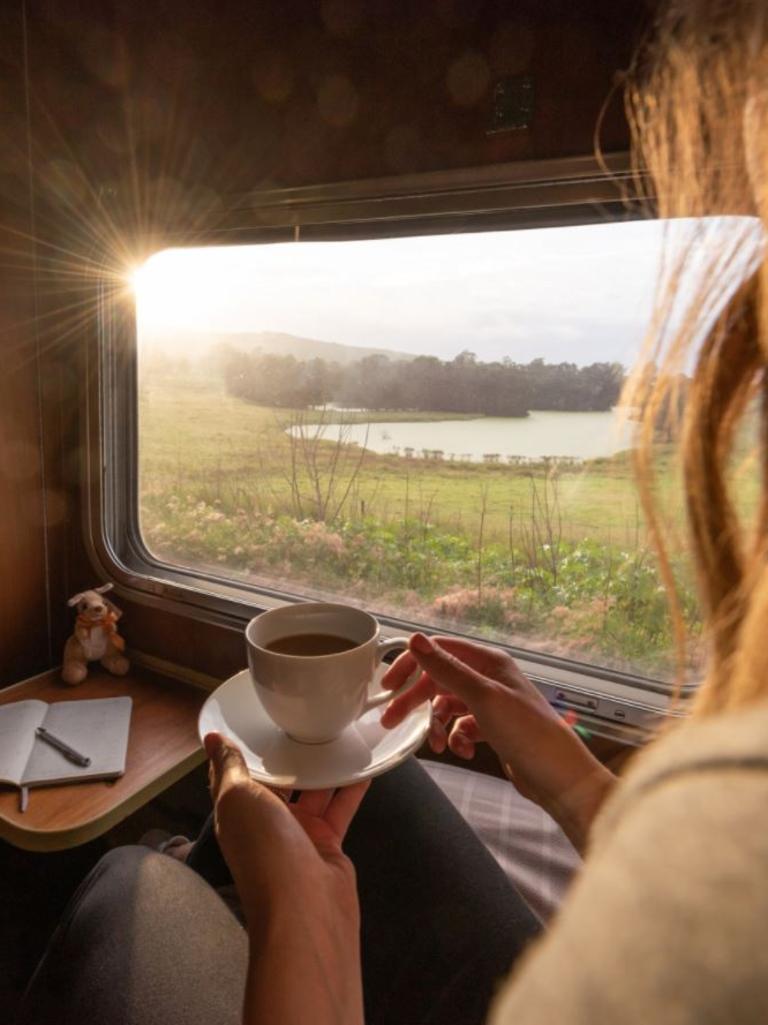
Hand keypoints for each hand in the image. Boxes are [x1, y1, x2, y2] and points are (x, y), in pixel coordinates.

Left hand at [205, 732, 367, 1024]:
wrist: (305, 909)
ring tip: (339, 730)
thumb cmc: (264, 850)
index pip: (237, 776)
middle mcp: (266, 824)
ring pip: (313, 790)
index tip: (255, 718)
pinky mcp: (329, 843)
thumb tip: (213, 740)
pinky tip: (365, 761)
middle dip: (290, 754)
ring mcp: (299, 835)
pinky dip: (353, 785)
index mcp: (237, 813)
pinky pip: (340, 806)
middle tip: (308, 716)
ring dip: (325, 765)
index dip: (243, 749)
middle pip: (279, 782)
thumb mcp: (237, 799)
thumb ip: (229, 767)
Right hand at [381, 634, 614, 850]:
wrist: (560, 778)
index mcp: (488, 661)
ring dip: (437, 725)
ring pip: (448, 706)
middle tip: (391, 721)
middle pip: (439, 680)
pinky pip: (461, 727)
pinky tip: (465, 751)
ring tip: (437, 746)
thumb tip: (415, 640)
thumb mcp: (483, 698)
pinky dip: (457, 739)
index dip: (410, 665)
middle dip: (416, 701)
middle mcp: (489, 678)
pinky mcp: (493, 728)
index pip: (439, 650)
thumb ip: (446, 669)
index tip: (387, 686)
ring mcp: (491, 703)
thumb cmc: (530, 734)